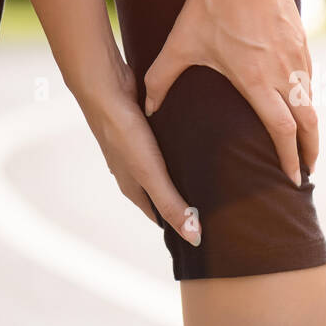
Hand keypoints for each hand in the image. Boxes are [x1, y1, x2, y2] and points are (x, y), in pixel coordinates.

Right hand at [83, 65, 201, 245]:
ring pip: (166, 169)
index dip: (180, 225)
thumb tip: (193, 236)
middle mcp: (135, 171)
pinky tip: (198, 146)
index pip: (160, 216)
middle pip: (164, 193)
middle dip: (186, 200)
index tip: (205, 231)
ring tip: (214, 177)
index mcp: (134, 188)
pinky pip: (168, 146)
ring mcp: (139, 150)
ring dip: (184, 174)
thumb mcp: (151, 174)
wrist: (107, 89)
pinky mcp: (146, 130)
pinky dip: (181, 151)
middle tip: (218, 205)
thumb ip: (172, 203)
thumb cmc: (123, 133)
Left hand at [143, 0, 318, 184]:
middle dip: (310, 152)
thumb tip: (146, 108)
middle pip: (309, 124)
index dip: (289, 158)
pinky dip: (308, 99)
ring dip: (311, 126)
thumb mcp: (181, 43)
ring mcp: (297, 56)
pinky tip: (300, 104)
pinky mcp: (302, 41)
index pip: (282, 131)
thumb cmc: (210, 4)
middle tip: (307, 172)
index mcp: (256, 81)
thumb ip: (162, 78)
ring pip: (311, 101)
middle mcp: (283, 73)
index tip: (291, 178)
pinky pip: (309, 78)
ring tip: (305, 143)